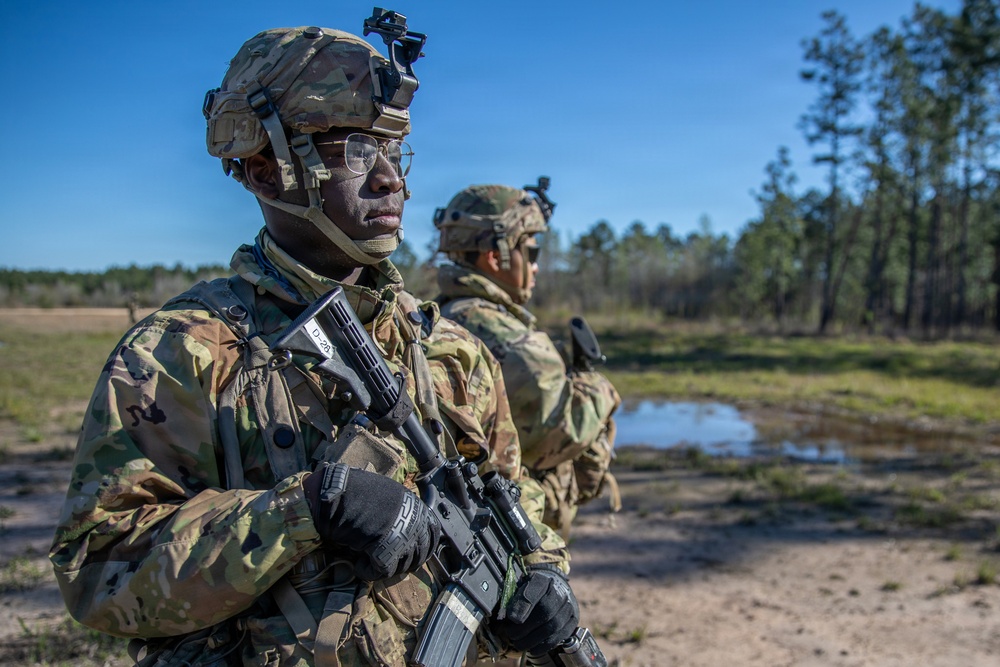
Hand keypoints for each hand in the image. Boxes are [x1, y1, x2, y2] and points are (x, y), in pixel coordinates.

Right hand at [306, 462, 440, 580]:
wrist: (336, 492)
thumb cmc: (357, 493)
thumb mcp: (388, 499)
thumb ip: (401, 515)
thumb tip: (408, 534)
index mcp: (416, 507)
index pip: (433, 533)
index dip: (422, 548)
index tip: (409, 555)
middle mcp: (414, 521)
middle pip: (421, 554)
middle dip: (405, 563)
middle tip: (386, 564)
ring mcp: (402, 536)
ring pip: (403, 566)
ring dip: (386, 568)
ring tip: (368, 561)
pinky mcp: (385, 550)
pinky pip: (382, 571)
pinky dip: (368, 572)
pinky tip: (359, 565)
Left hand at [494, 565, 579, 653]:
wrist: (551, 591)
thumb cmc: (528, 593)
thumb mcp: (517, 589)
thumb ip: (511, 599)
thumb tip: (505, 617)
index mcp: (542, 579)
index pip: (536, 586)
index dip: (524, 603)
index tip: (512, 618)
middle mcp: (559, 591)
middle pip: (546, 610)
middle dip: (526, 627)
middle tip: (511, 635)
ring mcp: (568, 606)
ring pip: (553, 625)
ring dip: (533, 639)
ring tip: (519, 644)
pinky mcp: (572, 620)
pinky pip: (560, 636)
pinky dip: (544, 645)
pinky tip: (532, 649)